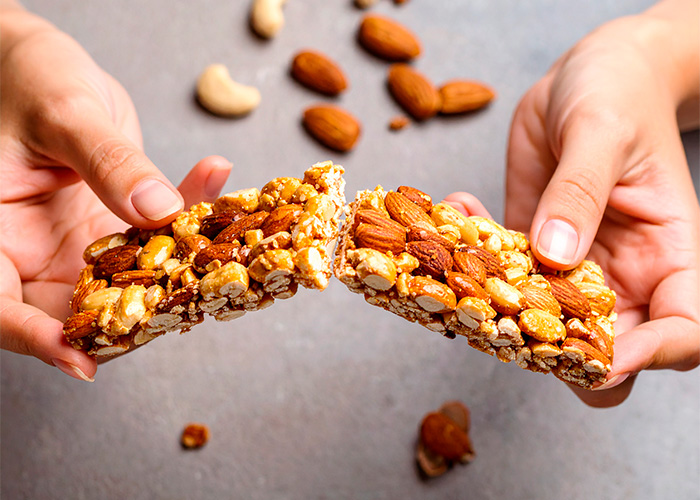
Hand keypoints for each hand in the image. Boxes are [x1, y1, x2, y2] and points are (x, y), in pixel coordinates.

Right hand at [0, 6, 232, 380]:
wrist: (40, 61)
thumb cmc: (24, 77)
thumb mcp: (62, 112)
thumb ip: (107, 162)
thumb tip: (157, 210)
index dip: (35, 340)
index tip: (82, 359)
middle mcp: (32, 252)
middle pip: (68, 314)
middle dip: (128, 320)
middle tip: (185, 308)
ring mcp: (75, 244)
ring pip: (124, 285)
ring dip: (174, 271)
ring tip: (219, 243)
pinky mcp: (112, 228)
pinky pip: (154, 239)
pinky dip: (187, 217)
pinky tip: (214, 177)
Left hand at [503, 2, 698, 405]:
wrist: (589, 75)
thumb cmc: (619, 93)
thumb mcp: (601, 132)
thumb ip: (580, 193)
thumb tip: (557, 254)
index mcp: (671, 255)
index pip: (682, 330)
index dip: (647, 356)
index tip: (598, 360)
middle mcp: (625, 274)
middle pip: (608, 351)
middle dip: (560, 357)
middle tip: (509, 326)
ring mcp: (573, 266)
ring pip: (544, 323)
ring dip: (500, 309)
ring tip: (463, 266)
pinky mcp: (530, 249)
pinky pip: (501, 275)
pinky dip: (472, 257)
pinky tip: (457, 209)